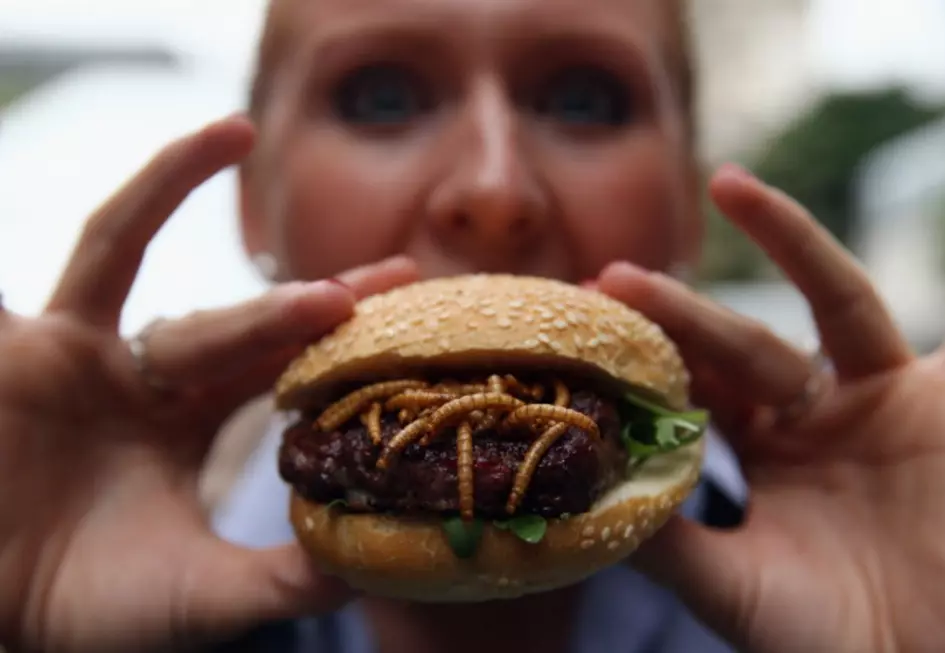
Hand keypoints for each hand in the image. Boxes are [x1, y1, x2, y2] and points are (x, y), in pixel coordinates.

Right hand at [0, 116, 419, 652]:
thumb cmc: (82, 609)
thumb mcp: (198, 594)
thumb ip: (280, 580)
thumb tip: (372, 563)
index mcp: (186, 421)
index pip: (276, 365)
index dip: (336, 340)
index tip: (411, 315)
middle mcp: (138, 375)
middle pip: (227, 314)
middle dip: (297, 299)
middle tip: (382, 280)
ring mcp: (72, 351)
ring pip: (122, 247)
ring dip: (169, 186)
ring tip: (232, 128)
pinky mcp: (14, 344)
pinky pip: (35, 267)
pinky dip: (62, 210)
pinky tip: (101, 160)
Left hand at [599, 165, 944, 652]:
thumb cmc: (828, 640)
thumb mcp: (732, 587)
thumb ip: (664, 540)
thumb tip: (575, 497)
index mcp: (761, 452)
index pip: (695, 387)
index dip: (647, 360)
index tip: (585, 330)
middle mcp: (815, 415)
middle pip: (744, 342)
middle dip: (684, 312)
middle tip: (617, 278)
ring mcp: (883, 400)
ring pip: (831, 299)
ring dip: (787, 239)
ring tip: (730, 185)